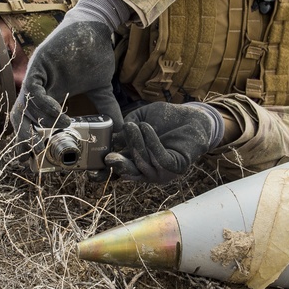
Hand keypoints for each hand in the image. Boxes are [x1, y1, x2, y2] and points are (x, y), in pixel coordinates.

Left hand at [10, 20, 120, 152]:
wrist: (96, 27)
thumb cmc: (96, 54)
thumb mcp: (102, 87)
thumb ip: (107, 107)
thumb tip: (122, 129)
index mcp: (49, 95)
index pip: (30, 122)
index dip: (31, 141)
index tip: (41, 160)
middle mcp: (39, 88)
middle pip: (20, 118)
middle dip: (27, 140)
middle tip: (42, 157)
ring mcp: (37, 76)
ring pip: (24, 108)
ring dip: (39, 127)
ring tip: (60, 138)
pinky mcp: (39, 64)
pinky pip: (35, 91)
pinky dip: (46, 108)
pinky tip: (62, 119)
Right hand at [105, 102, 223, 182]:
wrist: (193, 116)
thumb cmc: (166, 118)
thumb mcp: (141, 117)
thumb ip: (127, 127)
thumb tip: (112, 137)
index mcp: (137, 161)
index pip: (119, 171)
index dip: (106, 171)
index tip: (94, 167)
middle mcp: (149, 171)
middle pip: (130, 173)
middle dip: (119, 164)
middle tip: (111, 152)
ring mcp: (163, 172)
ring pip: (144, 163)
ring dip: (137, 143)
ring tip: (134, 125)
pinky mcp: (177, 167)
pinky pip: (161, 159)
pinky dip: (152, 143)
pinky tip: (147, 128)